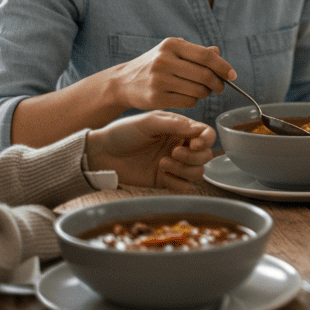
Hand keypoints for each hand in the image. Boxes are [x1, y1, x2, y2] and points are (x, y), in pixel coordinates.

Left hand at [85, 111, 216, 189]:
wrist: (102, 154)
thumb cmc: (123, 133)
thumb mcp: (148, 122)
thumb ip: (174, 124)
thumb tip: (198, 130)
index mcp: (179, 129)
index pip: (206, 134)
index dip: (206, 140)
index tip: (194, 144)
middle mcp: (180, 146)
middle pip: (206, 155)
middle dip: (194, 156)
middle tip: (174, 152)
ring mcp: (174, 165)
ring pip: (198, 172)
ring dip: (185, 169)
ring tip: (163, 163)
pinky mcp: (166, 181)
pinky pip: (185, 186)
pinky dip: (177, 182)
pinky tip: (162, 174)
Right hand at [108, 38, 234, 111]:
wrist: (123, 82)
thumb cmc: (155, 65)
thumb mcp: (172, 52)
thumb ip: (196, 52)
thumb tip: (218, 53)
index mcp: (172, 45)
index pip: (206, 56)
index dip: (223, 66)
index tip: (232, 75)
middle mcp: (164, 60)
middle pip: (205, 75)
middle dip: (218, 84)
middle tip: (220, 87)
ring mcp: (159, 79)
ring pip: (198, 91)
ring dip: (206, 94)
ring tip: (202, 92)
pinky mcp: (156, 98)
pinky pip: (188, 102)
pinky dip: (194, 101)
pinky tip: (188, 96)